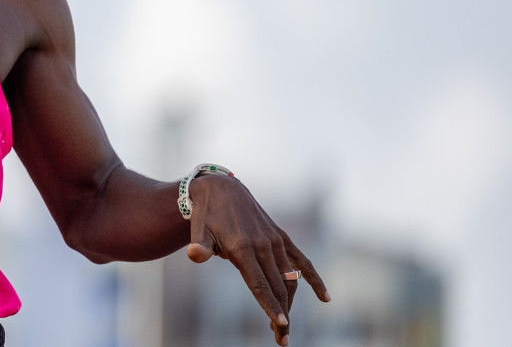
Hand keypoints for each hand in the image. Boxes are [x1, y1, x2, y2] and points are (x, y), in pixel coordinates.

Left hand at [186, 174, 329, 345]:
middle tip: (281, 338)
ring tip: (284, 325)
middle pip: (277, 287)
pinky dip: (314, 279)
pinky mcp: (281, 237)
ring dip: (290, 303)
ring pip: (289, 279)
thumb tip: (194, 256)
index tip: (281, 326)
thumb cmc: (206, 213)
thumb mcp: (198, 228)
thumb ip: (199, 245)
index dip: (270, 306)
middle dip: (281, 315)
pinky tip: (325, 297)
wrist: (220, 187)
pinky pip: (302, 261)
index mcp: (243, 248)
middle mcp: (263, 246)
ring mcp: (275, 241)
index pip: (260, 284)